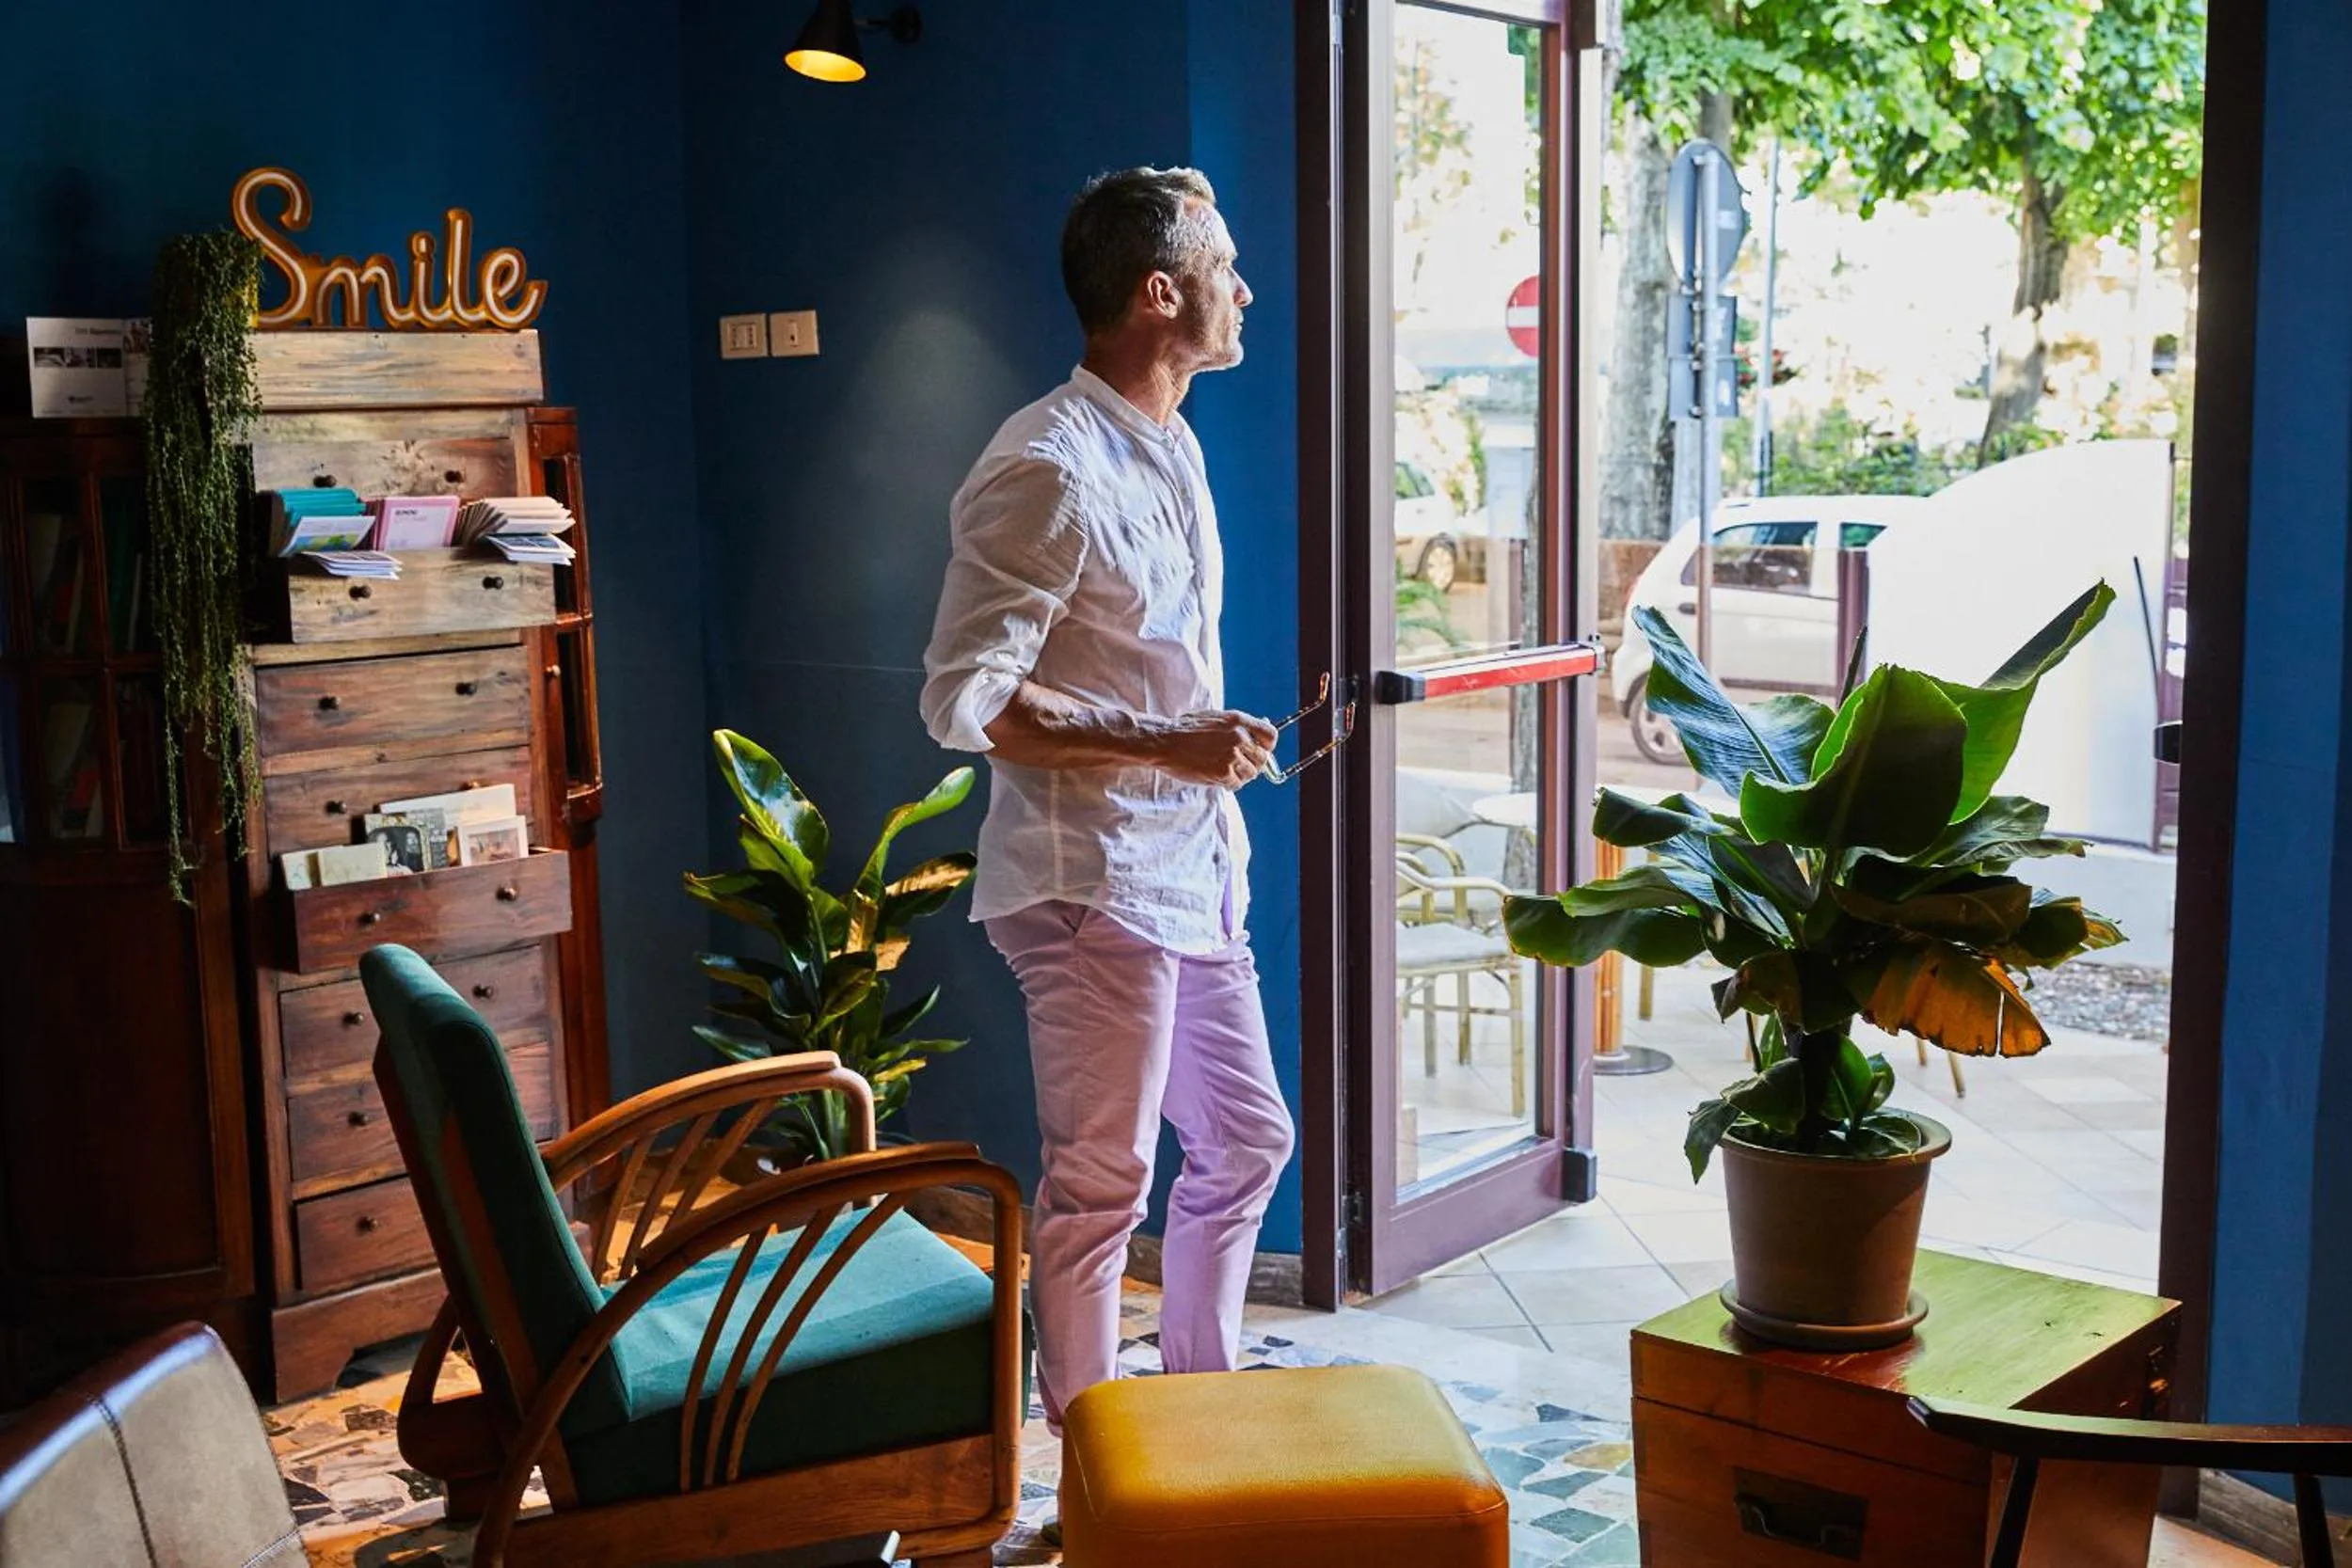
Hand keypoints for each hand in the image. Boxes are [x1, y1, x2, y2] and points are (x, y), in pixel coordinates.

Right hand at [1154, 710, 1277, 787]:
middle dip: (1252, 764)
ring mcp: (1232, 755)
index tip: (1260, 751)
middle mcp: (1239, 737)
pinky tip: (1217, 778)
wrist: (1163, 742)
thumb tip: (1251, 737)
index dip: (1267, 746)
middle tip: (1238, 767)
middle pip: (1263, 758)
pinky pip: (1237, 783)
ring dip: (1240, 776)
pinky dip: (1229, 784)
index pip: (1270, 735)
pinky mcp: (1223, 772)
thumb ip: (1234, 727)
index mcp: (1238, 720)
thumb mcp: (1214, 718)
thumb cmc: (1183, 730)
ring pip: (1251, 773)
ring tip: (1225, 772)